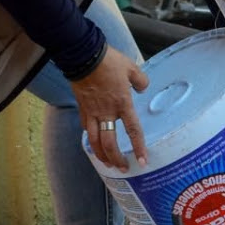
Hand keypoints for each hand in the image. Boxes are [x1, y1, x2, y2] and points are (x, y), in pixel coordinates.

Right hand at [71, 47, 149, 172]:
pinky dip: (91, 138)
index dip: (138, 147)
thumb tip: (142, 88)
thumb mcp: (132, 68)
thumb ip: (140, 81)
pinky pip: (86, 128)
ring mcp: (92, 112)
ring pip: (95, 141)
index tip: (142, 161)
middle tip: (122, 168)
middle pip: (110, 143)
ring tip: (106, 163)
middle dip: (116, 159)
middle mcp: (107, 112)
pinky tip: (94, 142)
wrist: (84, 57)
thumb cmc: (109, 62)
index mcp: (122, 104)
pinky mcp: (82, 108)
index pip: (133, 130)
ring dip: (101, 155)